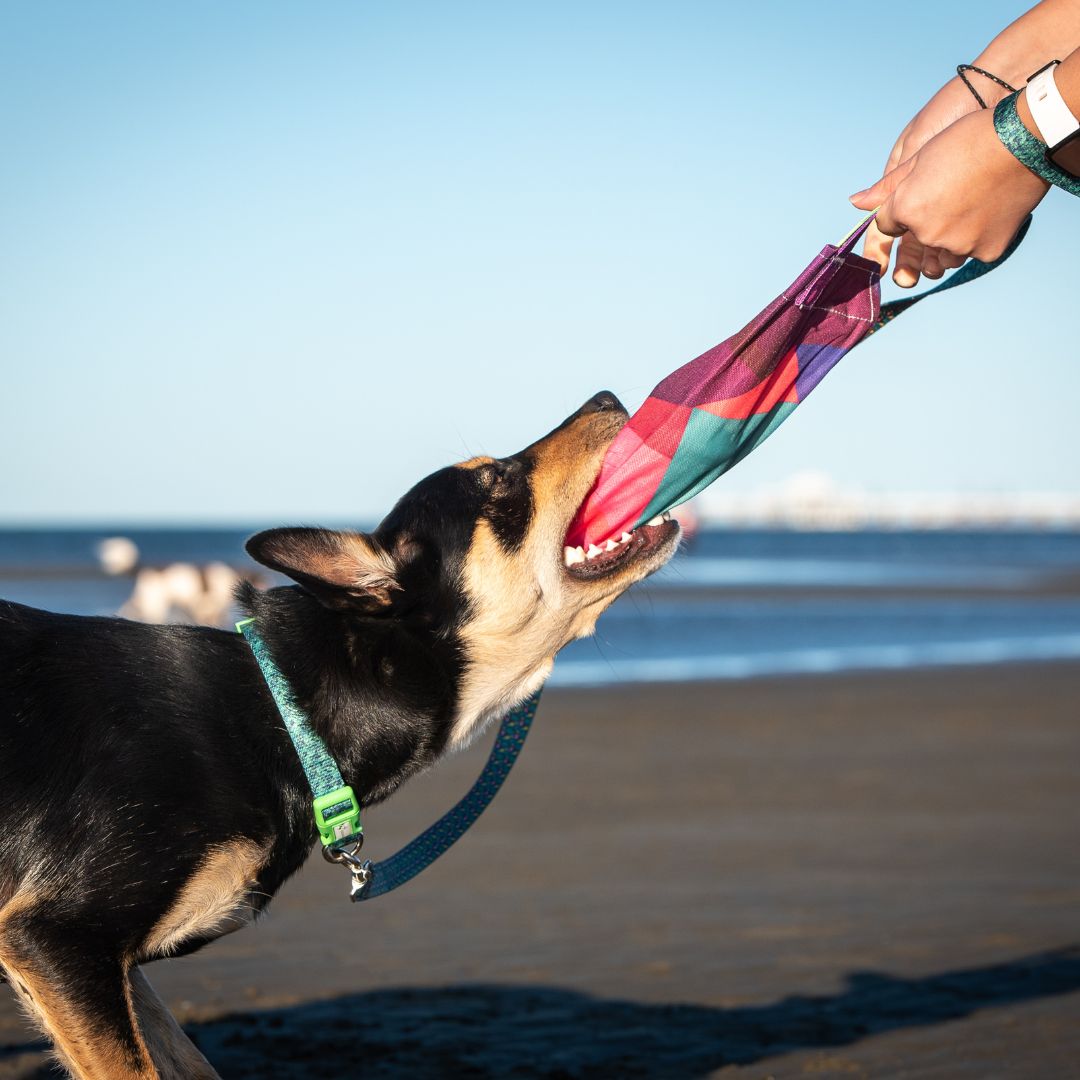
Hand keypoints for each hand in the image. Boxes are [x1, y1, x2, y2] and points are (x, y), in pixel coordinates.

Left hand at [850, 108, 1048, 280]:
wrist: (1025, 139)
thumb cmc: (969, 140)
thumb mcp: (922, 156)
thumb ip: (888, 186)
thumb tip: (856, 203)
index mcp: (906, 209)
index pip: (886, 227)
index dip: (899, 213)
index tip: (916, 198)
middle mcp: (928, 233)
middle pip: (915, 244)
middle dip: (923, 229)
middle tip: (949, 200)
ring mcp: (958, 245)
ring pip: (943, 256)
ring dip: (947, 242)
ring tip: (968, 207)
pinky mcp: (986, 252)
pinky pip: (972, 254)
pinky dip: (976, 240)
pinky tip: (988, 213)